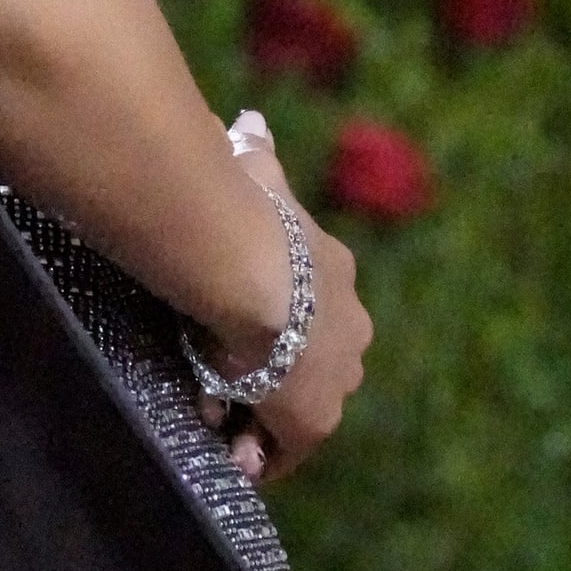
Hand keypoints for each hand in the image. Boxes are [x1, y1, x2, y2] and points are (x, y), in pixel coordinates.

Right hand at [200, 148, 370, 482]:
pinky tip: (228, 448)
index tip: (241, 333)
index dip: (279, 324)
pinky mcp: (314, 420)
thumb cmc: (248, 218)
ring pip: (301, 402)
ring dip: (265, 409)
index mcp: (338, 274)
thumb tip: (250, 121)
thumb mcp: (257, 176)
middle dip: (278, 371)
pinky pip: (286, 447)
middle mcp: (352, 330)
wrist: (251, 267)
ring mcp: (337, 378)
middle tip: (224, 376)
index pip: (315, 308)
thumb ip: (258, 155)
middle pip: (315, 361)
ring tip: (219, 412)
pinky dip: (261, 450)